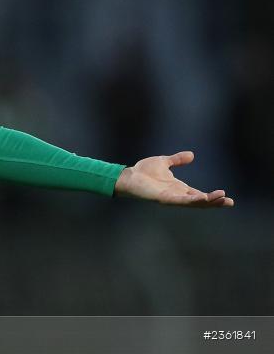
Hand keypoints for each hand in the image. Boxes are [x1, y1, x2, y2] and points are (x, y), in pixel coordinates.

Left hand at [113, 151, 233, 207]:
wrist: (128, 176)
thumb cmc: (143, 171)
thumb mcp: (164, 162)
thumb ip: (177, 160)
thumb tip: (192, 155)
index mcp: (179, 188)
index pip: (199, 194)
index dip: (212, 196)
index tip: (226, 196)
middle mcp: (177, 195)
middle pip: (200, 201)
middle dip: (215, 202)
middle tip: (229, 202)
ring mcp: (171, 198)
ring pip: (193, 203)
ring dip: (207, 201)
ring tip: (221, 199)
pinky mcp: (164, 198)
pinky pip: (181, 201)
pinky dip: (192, 200)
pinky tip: (202, 198)